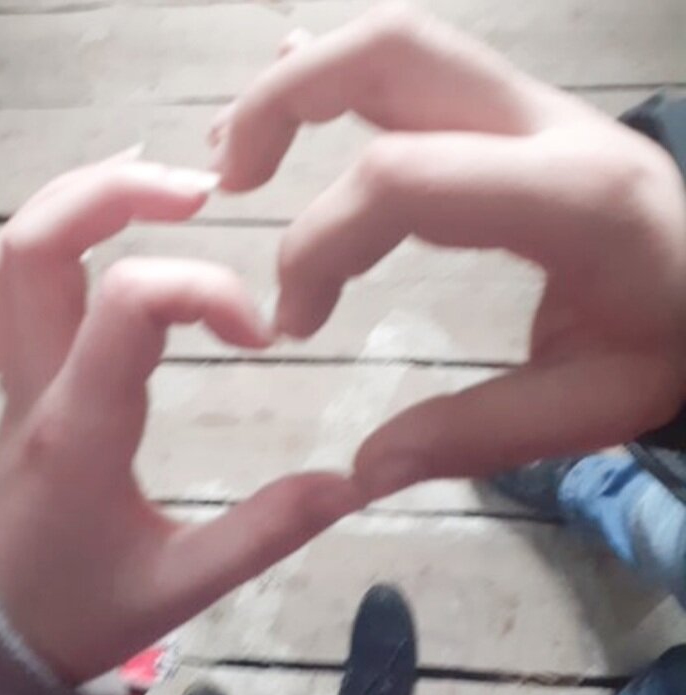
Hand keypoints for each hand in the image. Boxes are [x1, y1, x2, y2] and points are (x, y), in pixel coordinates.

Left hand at [0, 152, 362, 682]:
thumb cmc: (84, 606)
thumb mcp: (182, 584)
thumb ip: (267, 532)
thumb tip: (351, 482)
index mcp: (82, 428)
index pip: (130, 304)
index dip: (206, 290)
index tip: (260, 332)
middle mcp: (35, 385)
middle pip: (37, 243)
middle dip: (119, 193)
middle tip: (204, 192)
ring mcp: (12, 377)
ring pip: (12, 253)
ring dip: (81, 199)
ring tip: (158, 187)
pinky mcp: (13, 381)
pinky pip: (4, 289)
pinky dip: (46, 238)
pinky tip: (93, 228)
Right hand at [212, 3, 685, 497]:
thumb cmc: (669, 342)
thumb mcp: (591, 409)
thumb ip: (476, 436)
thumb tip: (365, 469)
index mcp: (573, 199)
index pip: (402, 179)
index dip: (320, 242)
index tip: (293, 319)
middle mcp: (547, 125)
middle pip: (391, 53)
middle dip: (284, 102)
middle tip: (229, 179)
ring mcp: (531, 106)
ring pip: (398, 47)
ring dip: (301, 84)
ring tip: (239, 151)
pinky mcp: (515, 114)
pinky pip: (417, 69)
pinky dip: (341, 79)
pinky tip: (294, 96)